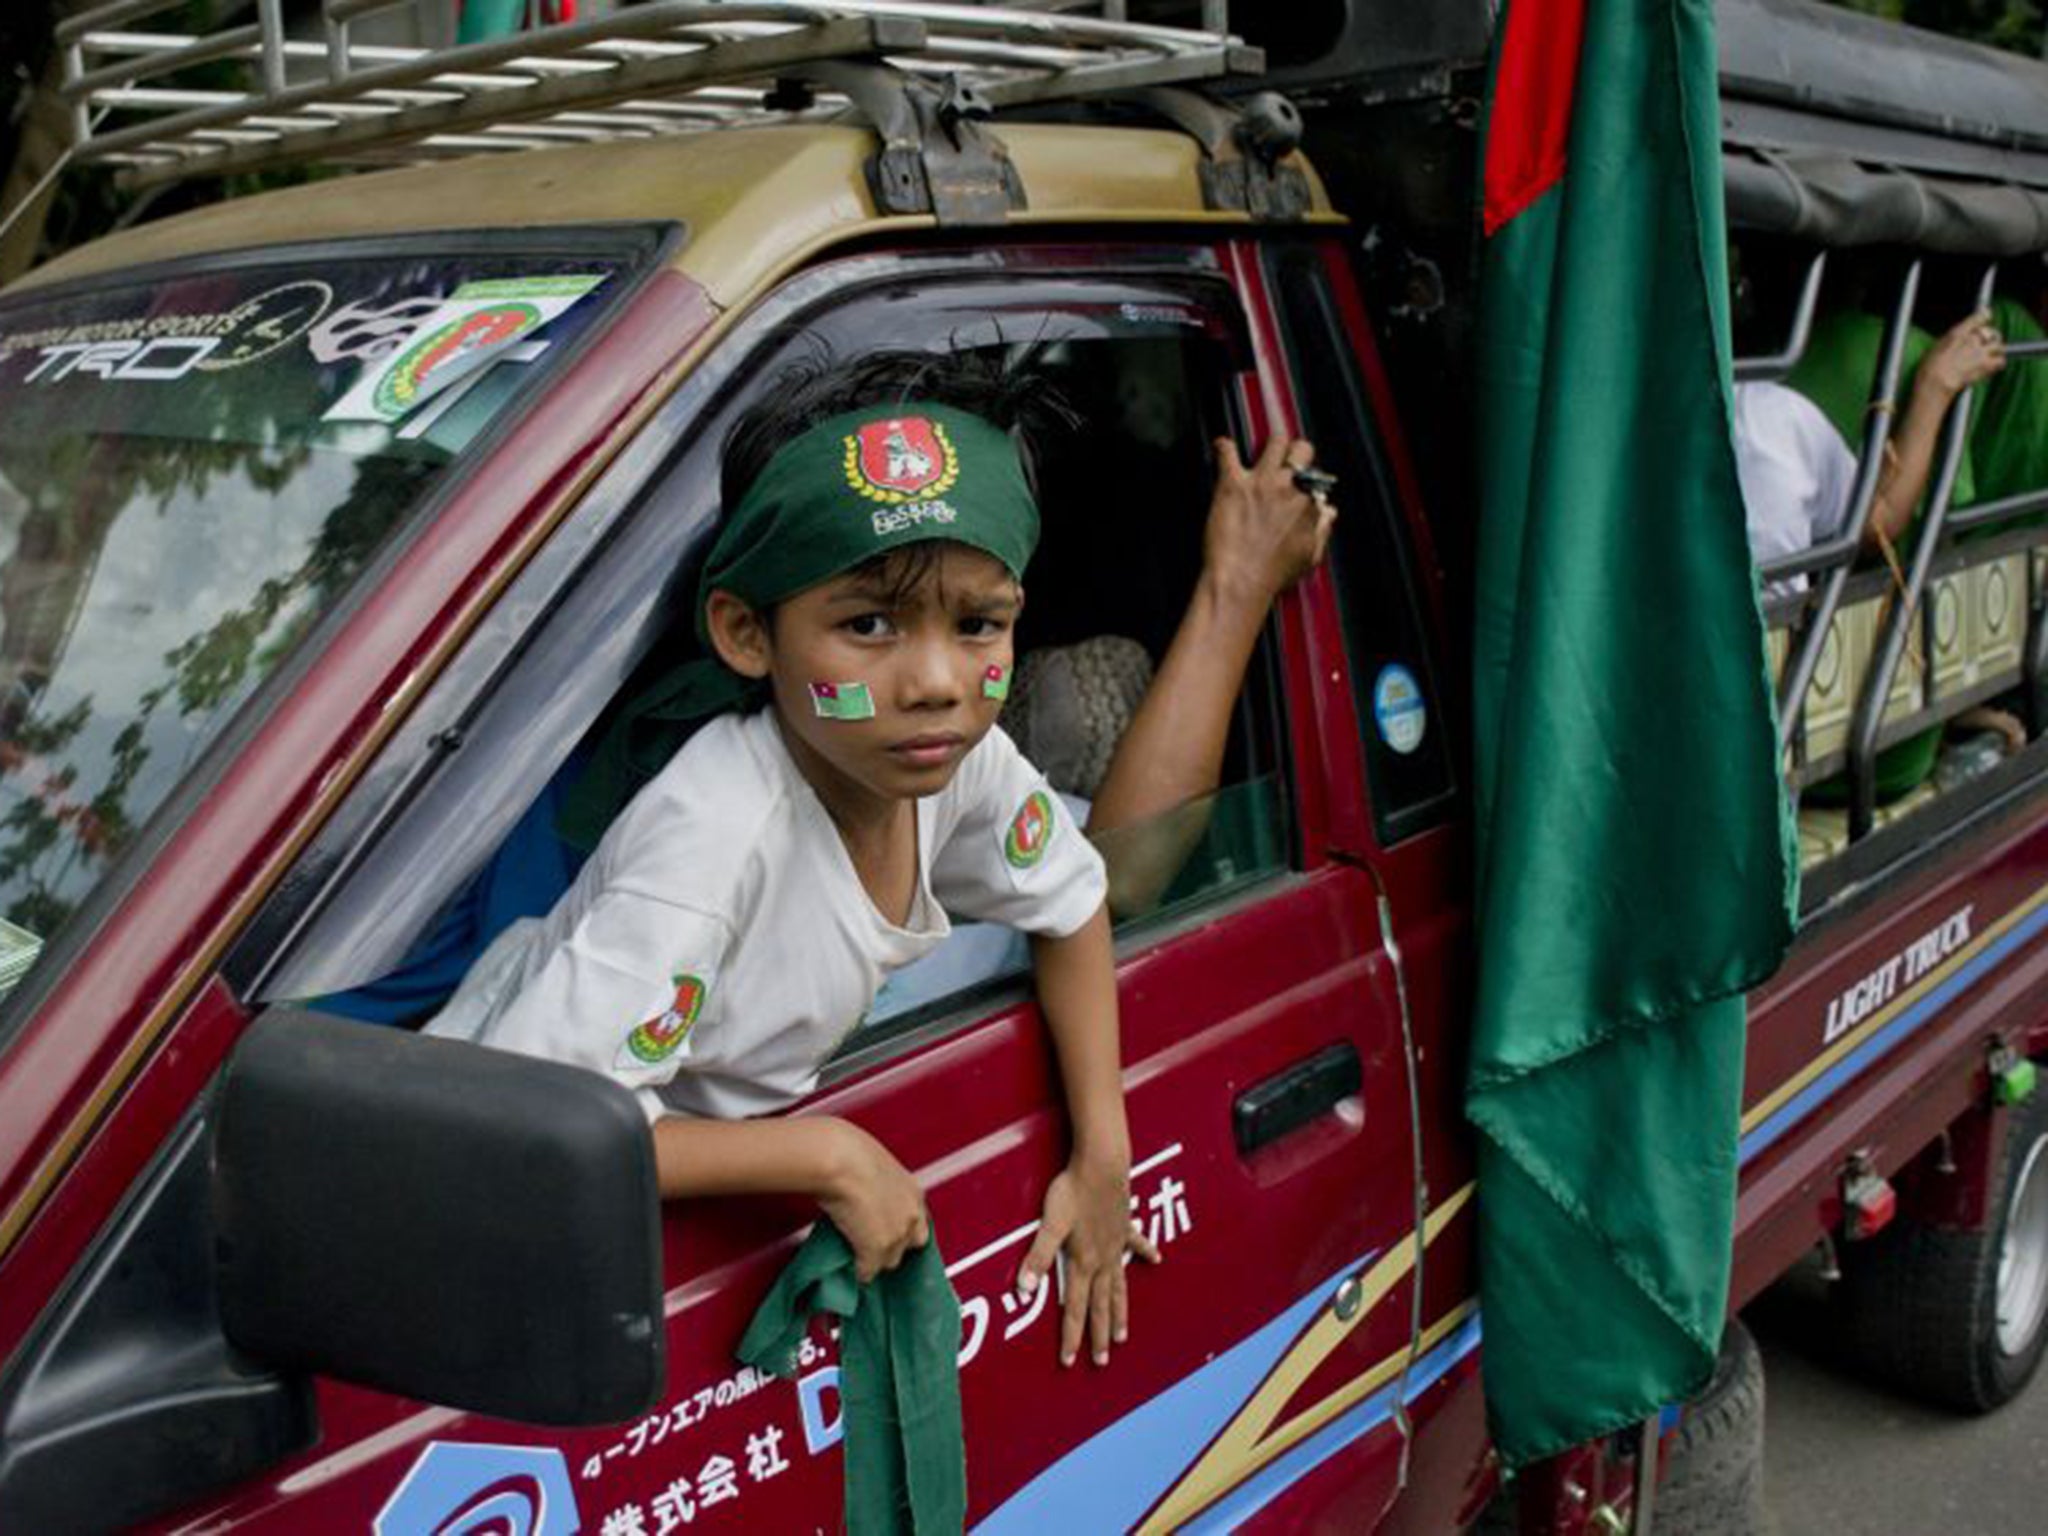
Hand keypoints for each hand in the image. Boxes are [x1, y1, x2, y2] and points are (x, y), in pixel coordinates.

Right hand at [816, 1119, 928, 1282]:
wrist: (840, 1160)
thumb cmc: (848, 1153)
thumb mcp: (874, 1167)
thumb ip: (879, 1186)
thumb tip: (865, 1194)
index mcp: (914, 1192)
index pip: (919, 1222)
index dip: (902, 1228)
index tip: (889, 1230)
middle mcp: (912, 1215)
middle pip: (910, 1246)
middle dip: (894, 1247)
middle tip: (873, 1241)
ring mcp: (897, 1234)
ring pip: (890, 1261)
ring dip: (876, 1260)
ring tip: (858, 1251)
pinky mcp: (877, 1249)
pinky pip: (868, 1272)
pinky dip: (858, 1271)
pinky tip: (849, 1265)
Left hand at [1015, 1154, 1160, 1366]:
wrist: (1102, 1165)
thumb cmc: (1072, 1192)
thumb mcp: (1050, 1225)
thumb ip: (1038, 1256)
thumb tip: (1023, 1288)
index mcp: (1083, 1263)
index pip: (1076, 1309)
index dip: (1071, 1336)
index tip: (1070, 1361)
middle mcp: (1102, 1261)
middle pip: (1100, 1306)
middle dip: (1098, 1336)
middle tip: (1101, 1361)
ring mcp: (1117, 1245)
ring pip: (1119, 1286)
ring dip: (1120, 1311)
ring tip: (1123, 1335)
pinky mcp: (1125, 1227)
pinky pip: (1136, 1245)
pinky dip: (1145, 1253)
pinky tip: (1155, 1260)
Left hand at [1204, 435, 1336, 611]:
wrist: (1241, 582)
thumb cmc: (1274, 574)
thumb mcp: (1310, 556)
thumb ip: (1322, 529)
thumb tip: (1329, 511)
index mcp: (1309, 504)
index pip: (1316, 477)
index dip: (1307, 481)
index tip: (1299, 487)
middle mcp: (1289, 488)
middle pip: (1302, 450)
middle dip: (1296, 453)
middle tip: (1285, 462)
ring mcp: (1261, 483)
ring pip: (1276, 441)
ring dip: (1271, 444)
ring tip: (1262, 451)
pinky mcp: (1233, 484)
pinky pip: (1227, 452)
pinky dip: (1223, 446)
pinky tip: (1221, 446)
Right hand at [1917, 309, 2007, 400]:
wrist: (1936, 383)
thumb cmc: (1930, 368)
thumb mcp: (1936, 347)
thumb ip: (1952, 339)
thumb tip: (1959, 337)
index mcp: (1958, 333)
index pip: (1979, 317)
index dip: (1984, 315)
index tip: (1986, 315)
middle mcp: (1972, 340)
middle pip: (1991, 332)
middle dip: (1991, 335)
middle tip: (1988, 340)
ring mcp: (1981, 352)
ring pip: (2000, 346)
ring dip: (1997, 349)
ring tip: (1992, 354)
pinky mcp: (1987, 366)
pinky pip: (2000, 361)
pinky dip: (1999, 363)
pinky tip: (1992, 366)